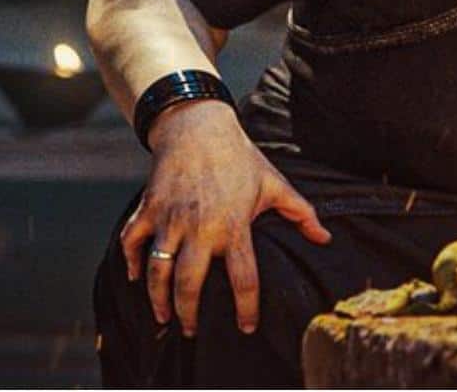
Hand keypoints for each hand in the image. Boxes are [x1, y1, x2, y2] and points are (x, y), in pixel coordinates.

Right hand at [118, 99, 330, 336]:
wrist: (197, 125)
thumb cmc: (240, 157)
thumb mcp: (274, 183)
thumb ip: (300, 213)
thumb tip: (325, 238)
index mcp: (234, 225)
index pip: (243, 278)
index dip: (246, 307)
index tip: (246, 327)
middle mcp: (200, 227)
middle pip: (189, 284)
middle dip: (189, 314)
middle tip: (193, 331)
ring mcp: (169, 219)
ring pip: (157, 272)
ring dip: (158, 300)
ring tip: (165, 317)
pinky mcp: (148, 209)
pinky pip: (132, 243)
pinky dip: (131, 264)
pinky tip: (137, 279)